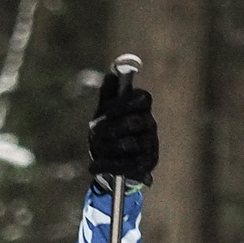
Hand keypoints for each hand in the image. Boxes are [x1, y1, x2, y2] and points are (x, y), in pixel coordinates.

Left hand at [87, 71, 157, 185]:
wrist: (111, 165)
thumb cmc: (109, 133)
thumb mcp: (104, 114)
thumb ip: (107, 96)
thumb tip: (111, 75)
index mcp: (142, 108)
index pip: (142, 98)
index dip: (124, 102)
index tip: (106, 108)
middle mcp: (150, 125)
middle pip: (134, 122)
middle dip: (111, 127)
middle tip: (93, 130)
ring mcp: (150, 146)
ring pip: (128, 144)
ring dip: (106, 146)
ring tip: (95, 148)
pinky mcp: (146, 165)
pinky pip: (125, 165)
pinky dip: (106, 165)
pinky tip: (93, 166)